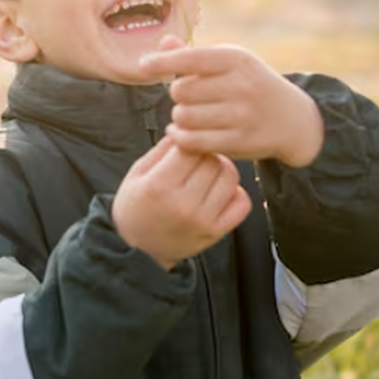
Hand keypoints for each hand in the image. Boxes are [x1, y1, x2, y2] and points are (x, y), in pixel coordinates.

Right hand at [113, 135, 253, 269]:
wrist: (138, 250)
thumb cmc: (135, 207)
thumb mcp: (137, 174)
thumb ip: (162, 150)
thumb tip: (185, 127)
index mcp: (159, 186)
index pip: (190, 148)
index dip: (189, 140)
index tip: (185, 144)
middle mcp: (183, 205)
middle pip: (213, 160)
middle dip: (205, 154)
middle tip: (196, 158)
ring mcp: (202, 221)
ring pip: (230, 177)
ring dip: (221, 169)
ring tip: (207, 173)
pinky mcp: (216, 233)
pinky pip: (242, 203)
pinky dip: (235, 192)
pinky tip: (219, 192)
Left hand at [139, 37, 324, 166]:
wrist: (292, 119)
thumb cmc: (252, 85)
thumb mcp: (231, 63)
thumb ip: (195, 55)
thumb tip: (163, 42)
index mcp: (237, 59)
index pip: (190, 58)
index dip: (162, 62)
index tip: (143, 65)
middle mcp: (241, 85)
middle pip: (181, 90)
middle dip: (178, 95)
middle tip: (188, 98)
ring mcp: (241, 114)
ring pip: (184, 116)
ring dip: (179, 118)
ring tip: (188, 115)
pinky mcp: (239, 141)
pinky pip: (194, 140)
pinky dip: (181, 137)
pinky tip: (181, 133)